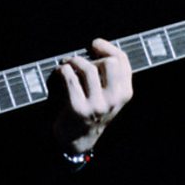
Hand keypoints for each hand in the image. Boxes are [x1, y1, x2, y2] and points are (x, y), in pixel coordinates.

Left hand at [52, 38, 133, 154]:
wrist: (77, 140)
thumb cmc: (91, 110)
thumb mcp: (108, 95)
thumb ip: (109, 75)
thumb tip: (98, 47)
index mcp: (125, 93)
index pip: (122, 61)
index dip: (108, 47)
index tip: (95, 44)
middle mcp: (114, 100)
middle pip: (109, 62)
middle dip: (90, 56)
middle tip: (77, 59)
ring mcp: (97, 105)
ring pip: (88, 68)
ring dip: (73, 61)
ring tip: (66, 64)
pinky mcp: (79, 109)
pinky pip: (70, 78)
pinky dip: (62, 70)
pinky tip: (59, 72)